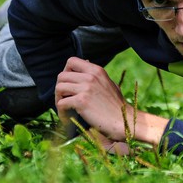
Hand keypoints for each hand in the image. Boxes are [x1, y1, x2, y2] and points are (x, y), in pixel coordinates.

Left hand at [54, 57, 168, 146]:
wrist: (124, 121)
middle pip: (61, 76)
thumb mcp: (108, 83)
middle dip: (59, 89)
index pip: (71, 61)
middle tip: (63, 100)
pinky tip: (68, 120)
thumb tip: (85, 62)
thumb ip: (96, 75)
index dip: (66, 72)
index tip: (68, 84)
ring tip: (65, 110)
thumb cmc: (116, 105)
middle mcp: (90, 76)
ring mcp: (86, 88)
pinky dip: (62, 113)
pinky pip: (61, 104)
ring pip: (58, 88)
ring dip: (58, 100)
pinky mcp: (81, 101)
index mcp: (96, 70)